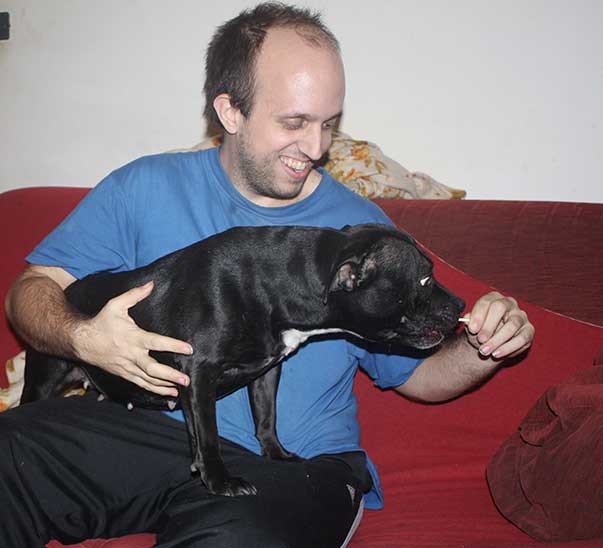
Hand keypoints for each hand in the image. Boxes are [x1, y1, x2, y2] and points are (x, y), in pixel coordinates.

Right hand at [74, 281, 191, 396]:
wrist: (80, 341)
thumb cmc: (100, 322)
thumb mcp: (116, 305)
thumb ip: (135, 295)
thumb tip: (151, 284)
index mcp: (133, 337)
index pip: (157, 342)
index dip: (173, 346)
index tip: (188, 349)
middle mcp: (132, 355)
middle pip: (153, 369)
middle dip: (171, 375)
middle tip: (186, 379)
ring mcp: (127, 367)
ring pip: (148, 380)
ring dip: (165, 386)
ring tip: (181, 390)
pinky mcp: (124, 374)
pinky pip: (141, 384)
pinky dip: (154, 390)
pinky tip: (168, 393)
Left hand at [464, 291, 533, 359]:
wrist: (489, 344)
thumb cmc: (480, 331)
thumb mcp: (472, 326)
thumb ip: (469, 322)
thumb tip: (467, 319)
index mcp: (493, 298)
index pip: (486, 301)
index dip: (478, 315)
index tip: (472, 329)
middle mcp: (509, 303)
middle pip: (500, 308)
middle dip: (489, 325)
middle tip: (480, 339)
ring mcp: (521, 316)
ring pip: (512, 325)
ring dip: (497, 340)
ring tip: (485, 351)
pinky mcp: (529, 330)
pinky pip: (521, 339)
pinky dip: (508, 348)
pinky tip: (496, 354)